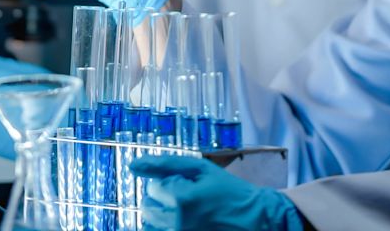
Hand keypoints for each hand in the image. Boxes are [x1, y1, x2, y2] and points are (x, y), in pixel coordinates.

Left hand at [132, 156, 302, 230]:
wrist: (258, 219)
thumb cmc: (230, 192)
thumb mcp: (201, 170)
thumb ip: (165, 164)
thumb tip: (132, 165)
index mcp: (181, 200)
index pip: (152, 188)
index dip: (169, 184)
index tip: (189, 186)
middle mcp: (178, 223)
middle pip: (147, 209)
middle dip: (162, 201)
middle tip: (187, 200)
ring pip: (151, 225)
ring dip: (163, 216)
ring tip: (187, 212)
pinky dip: (169, 227)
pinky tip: (186, 221)